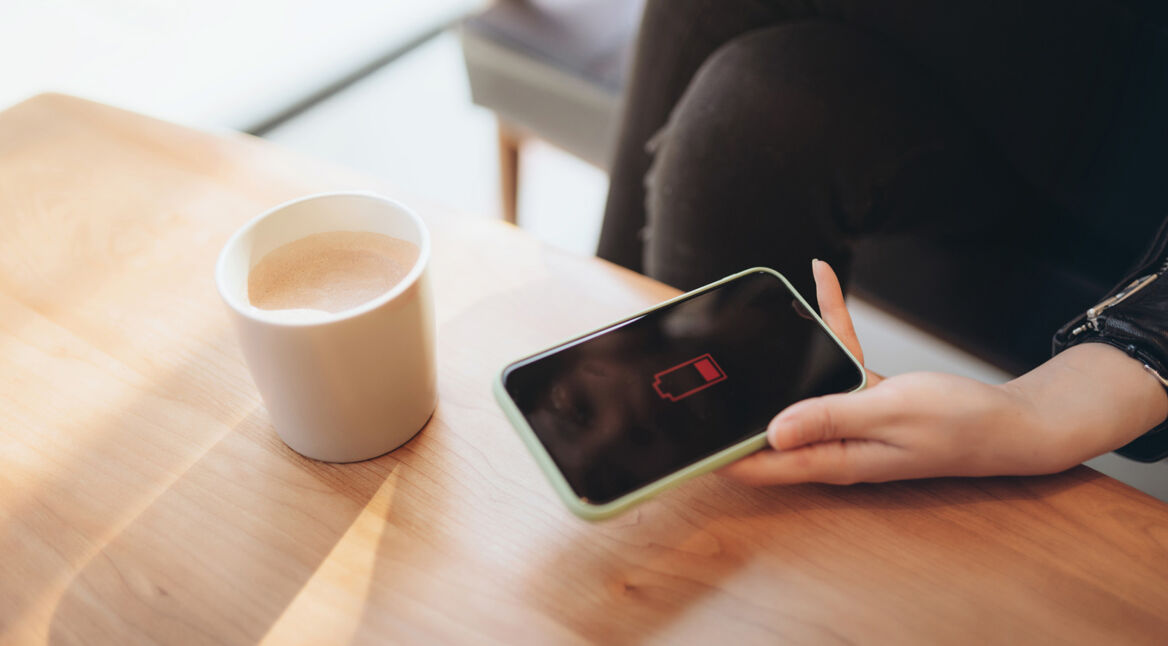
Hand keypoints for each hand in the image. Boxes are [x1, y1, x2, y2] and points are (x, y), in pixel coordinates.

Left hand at [719, 260, 1167, 484]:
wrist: (1013, 421)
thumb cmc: (961, 426)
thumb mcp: (890, 414)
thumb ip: (830, 417)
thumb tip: (771, 430)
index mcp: (833, 458)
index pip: (759, 463)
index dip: (718, 453)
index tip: (682, 437)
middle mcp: (833, 443)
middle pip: (767, 425)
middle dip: (735, 401)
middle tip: (699, 370)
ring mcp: (847, 421)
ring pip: (797, 384)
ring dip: (777, 354)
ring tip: (750, 314)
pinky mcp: (864, 399)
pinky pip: (833, 360)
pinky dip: (828, 324)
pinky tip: (823, 282)